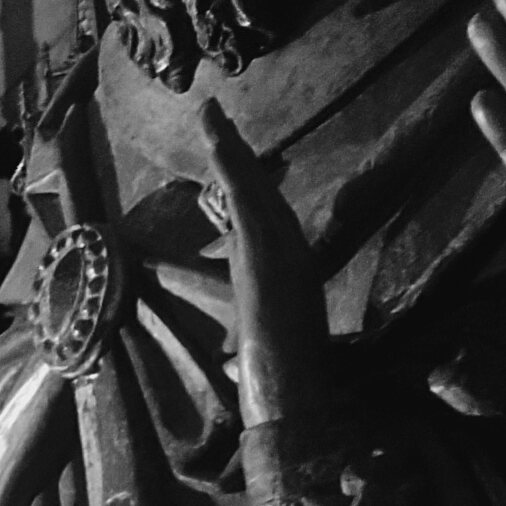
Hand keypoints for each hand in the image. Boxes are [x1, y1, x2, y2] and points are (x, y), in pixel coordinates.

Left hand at [198, 98, 330, 428]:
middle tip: (213, 117)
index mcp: (285, 265)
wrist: (295, 389)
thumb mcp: (256, 351)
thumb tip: (232, 364)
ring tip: (209, 116)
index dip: (244, 180)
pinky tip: (217, 142)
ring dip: (229, 149)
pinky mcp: (266, 248)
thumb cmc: (282, 377)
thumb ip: (246, 345)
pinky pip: (245, 198)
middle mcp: (288, 248)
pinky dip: (232, 168)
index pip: (260, 212)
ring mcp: (280, 246)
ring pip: (250, 186)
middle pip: (257, 189)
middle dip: (235, 154)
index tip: (227, 154)